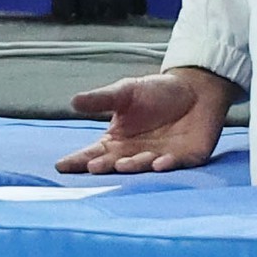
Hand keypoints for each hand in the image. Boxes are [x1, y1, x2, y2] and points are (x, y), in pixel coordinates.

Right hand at [56, 67, 235, 174]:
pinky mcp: (185, 159)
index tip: (61, 165)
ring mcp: (159, 158)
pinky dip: (165, 164)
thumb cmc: (157, 92)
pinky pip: (174, 164)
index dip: (78, 159)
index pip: (94, 153)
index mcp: (117, 142)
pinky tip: (158, 162)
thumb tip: (73, 101)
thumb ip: (101, 99)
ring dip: (133, 166)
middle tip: (92, 167)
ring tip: (122, 164)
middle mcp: (135, 155)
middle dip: (104, 167)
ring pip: (143, 166)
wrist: (195, 89)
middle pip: (115, 164)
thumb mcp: (125, 91)